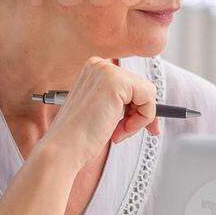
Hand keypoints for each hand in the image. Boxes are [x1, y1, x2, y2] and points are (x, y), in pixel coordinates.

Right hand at [37, 57, 160, 167]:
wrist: (63, 149)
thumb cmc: (79, 137)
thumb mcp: (102, 111)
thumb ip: (121, 102)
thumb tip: (151, 106)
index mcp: (94, 70)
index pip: (130, 84)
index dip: (138, 107)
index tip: (138, 125)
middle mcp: (99, 65)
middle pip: (141, 87)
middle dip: (139, 115)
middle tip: (121, 133)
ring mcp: (107, 71)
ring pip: (147, 93)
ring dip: (139, 120)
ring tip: (117, 133)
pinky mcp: (117, 82)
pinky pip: (149, 98)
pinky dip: (142, 119)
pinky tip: (120, 130)